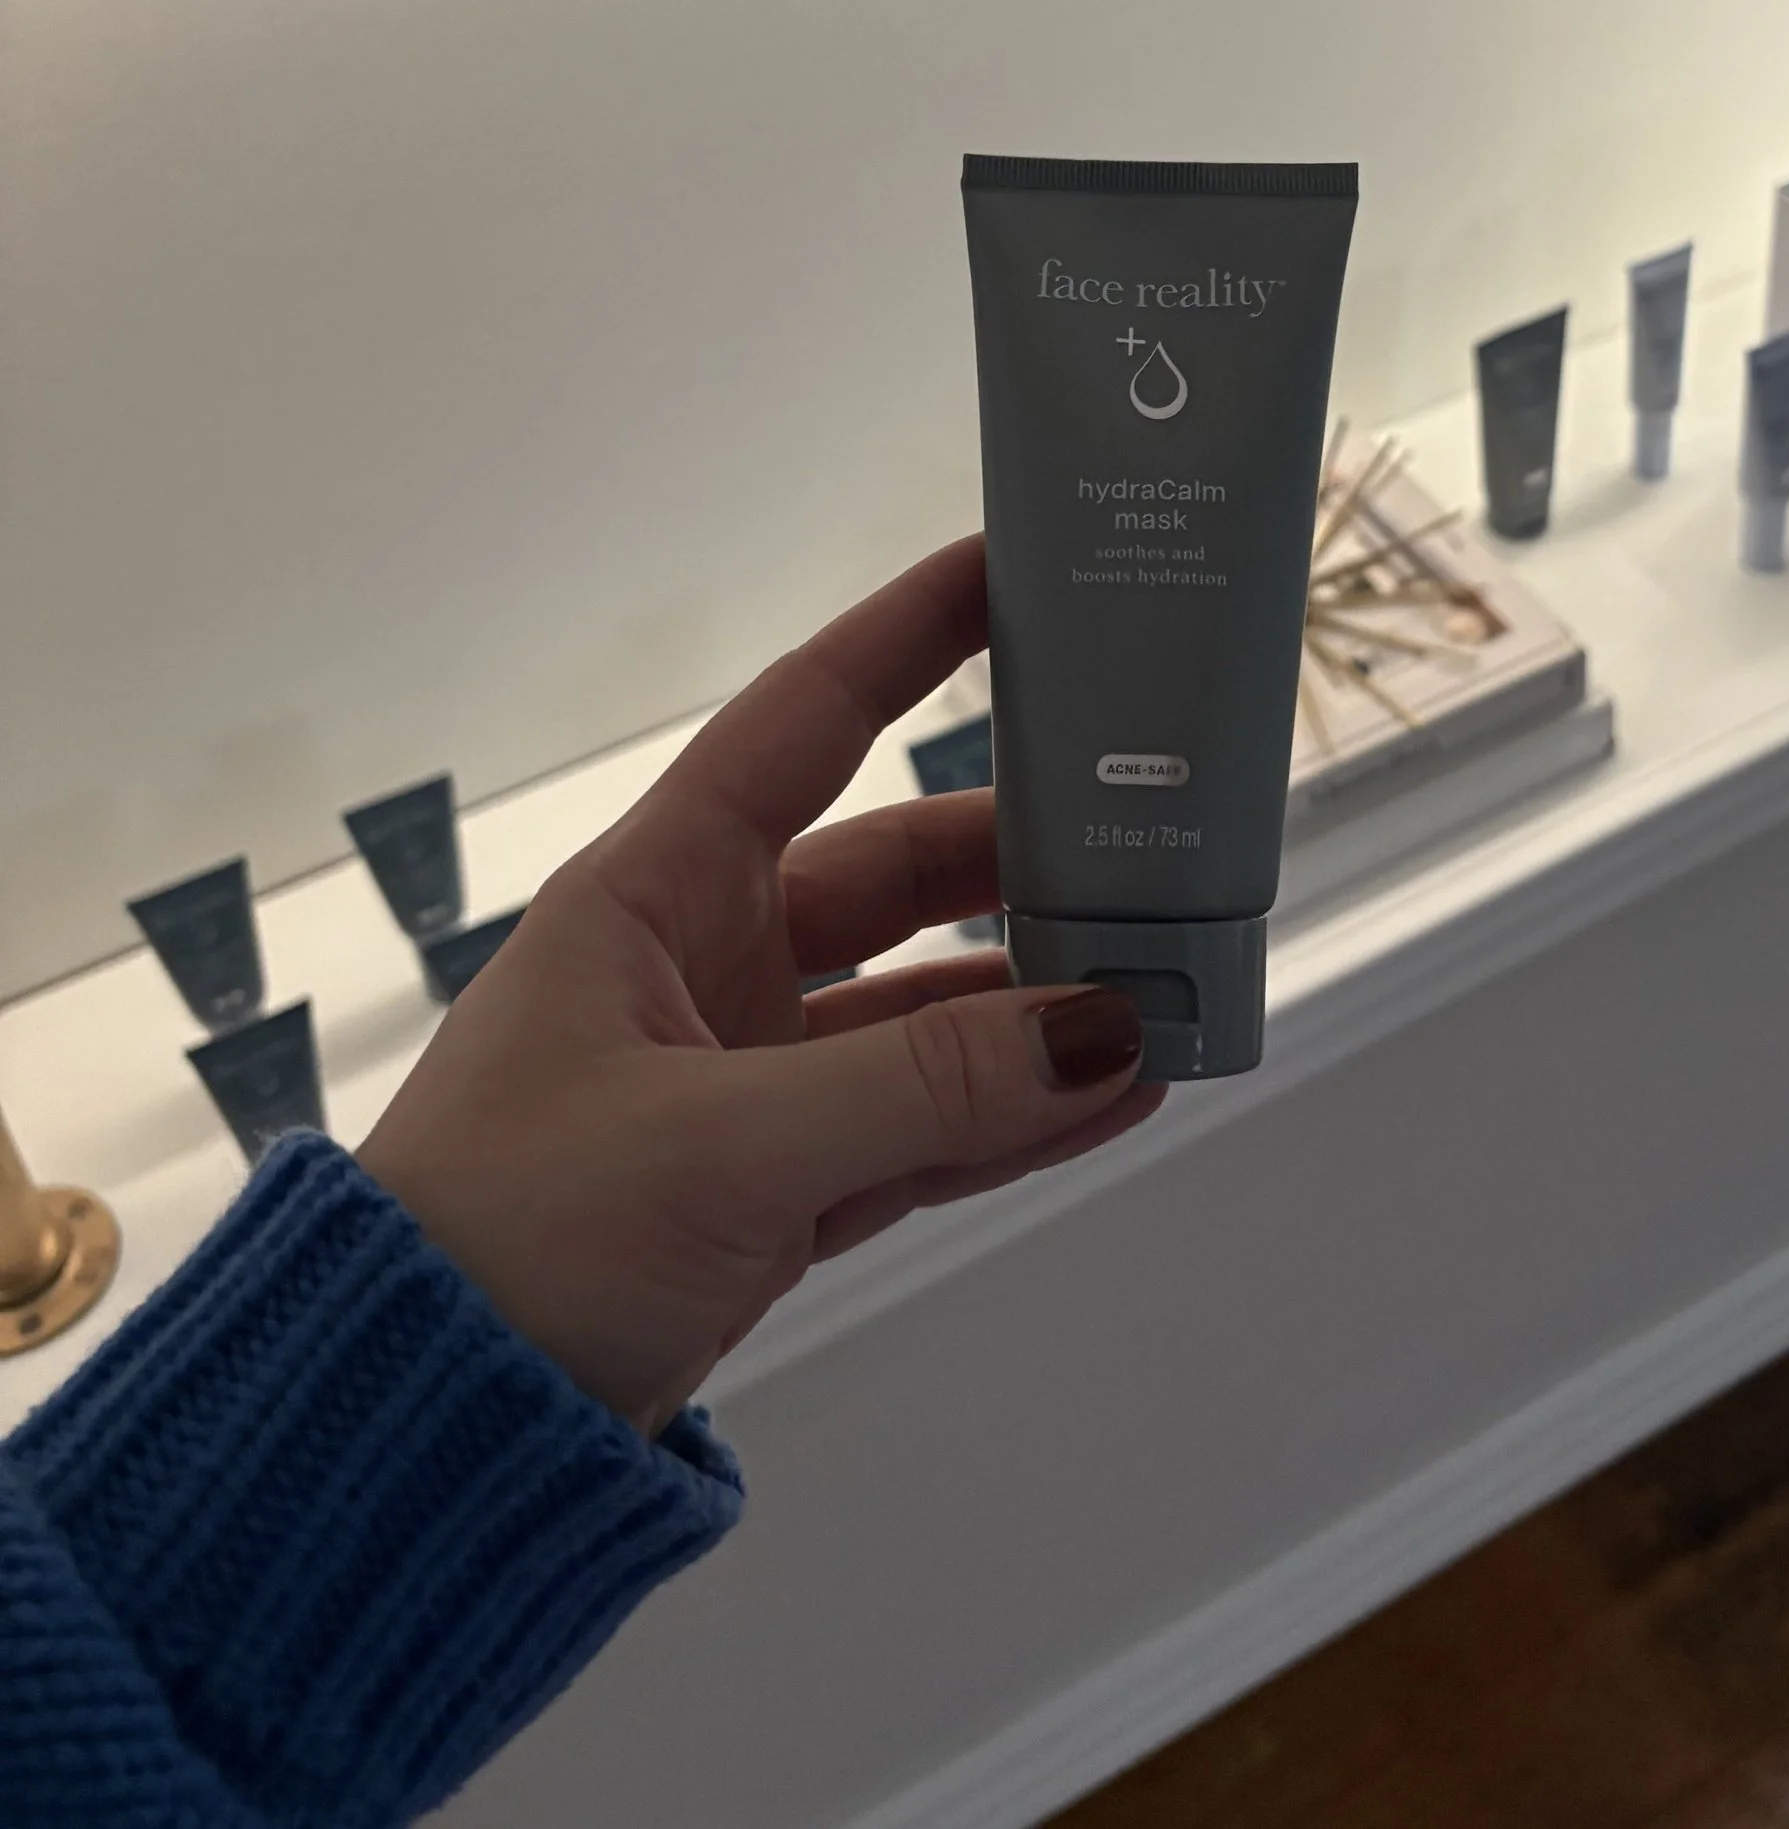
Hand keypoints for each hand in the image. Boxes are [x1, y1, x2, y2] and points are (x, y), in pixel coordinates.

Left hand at [358, 535, 1159, 1433]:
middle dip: (1015, 859)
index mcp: (651, 895)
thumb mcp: (722, 1146)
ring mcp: (739, 1083)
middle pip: (889, 873)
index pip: (803, 723)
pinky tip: (1109, 1096)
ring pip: (919, 1012)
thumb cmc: (510, 1244)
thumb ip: (926, 1088)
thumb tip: (1111, 1029)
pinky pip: (917, 1126)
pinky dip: (1009, 1114)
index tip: (1009, 567)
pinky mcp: (767, 1194)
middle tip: (1146, 837)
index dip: (904, 637)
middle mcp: (700, 966)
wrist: (403, 1443)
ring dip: (1034, 1006)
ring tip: (1163, 988)